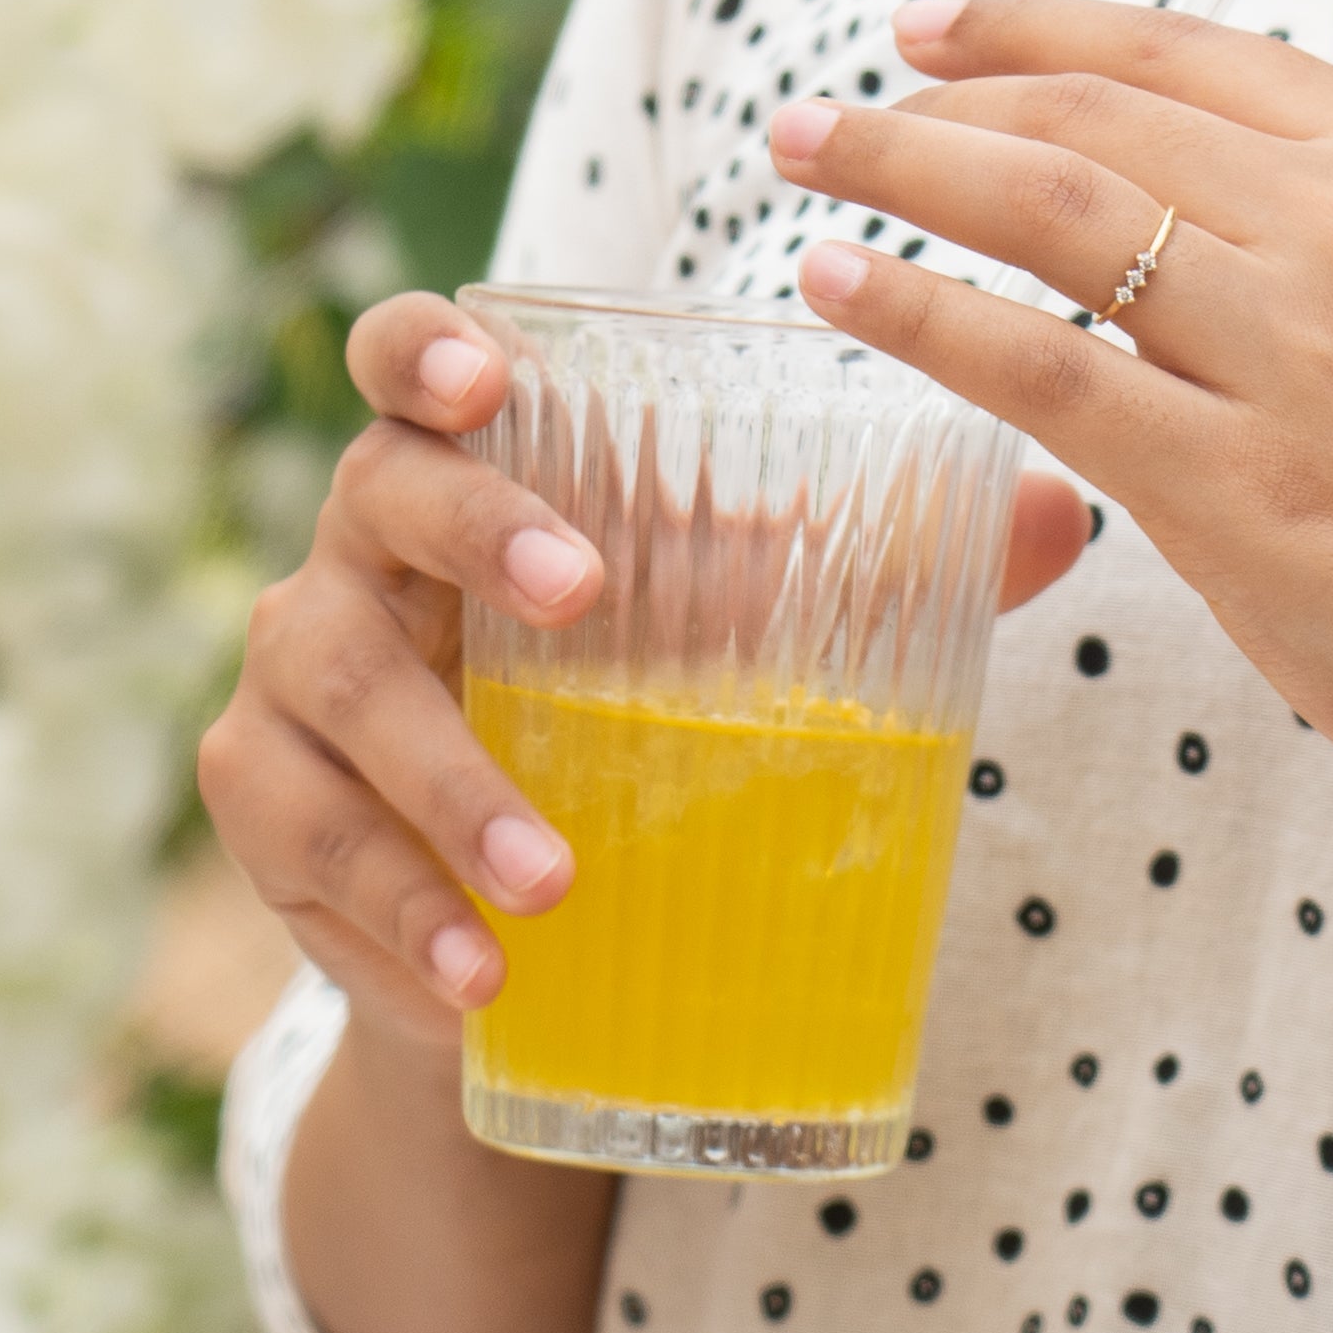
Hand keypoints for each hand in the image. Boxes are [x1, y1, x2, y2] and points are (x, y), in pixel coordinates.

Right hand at [203, 284, 1091, 1036]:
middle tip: (582, 599)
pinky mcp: (265, 811)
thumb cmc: (620, 701)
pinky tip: (483, 983)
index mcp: (453, 470)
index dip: (421, 349)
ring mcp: (288, 679)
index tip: (491, 376)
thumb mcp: (726, 625)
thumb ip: (869, 564)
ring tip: (552, 884)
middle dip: (476, 539)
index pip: (398, 363)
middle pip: (375, 500)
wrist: (507, 915)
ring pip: (339, 700)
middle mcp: (351, 553)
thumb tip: (1067, 516)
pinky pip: (308, 854)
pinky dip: (399, 921)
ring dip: (446, 789)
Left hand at [770, 0, 1332, 877]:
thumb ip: (1308, 234)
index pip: (1179, 53)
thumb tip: (1139, 192)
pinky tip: (842, 286)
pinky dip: (922, 309)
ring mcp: (1299, 355)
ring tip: (804, 163)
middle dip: (933, 101)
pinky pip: (1042, 365)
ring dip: (903, 170)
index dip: (1034, 28)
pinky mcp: (1245, 485)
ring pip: (1055, 209)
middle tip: (822, 118)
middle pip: (1095, 119)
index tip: (929, 32)